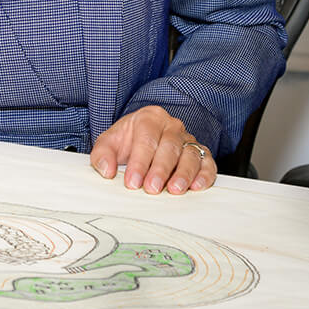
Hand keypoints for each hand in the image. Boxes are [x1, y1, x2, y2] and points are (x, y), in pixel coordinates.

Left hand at [89, 105, 215, 194]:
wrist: (142, 137)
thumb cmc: (127, 140)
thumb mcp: (109, 142)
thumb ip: (102, 154)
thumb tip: (106, 170)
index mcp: (149, 117)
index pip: (146, 139)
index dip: (139, 162)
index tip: (132, 181)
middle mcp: (172, 126)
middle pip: (169, 146)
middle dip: (160, 169)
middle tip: (152, 188)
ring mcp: (188, 139)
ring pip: (190, 154)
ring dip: (184, 174)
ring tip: (175, 190)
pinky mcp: (201, 153)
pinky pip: (207, 162)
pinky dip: (204, 175)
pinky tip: (197, 186)